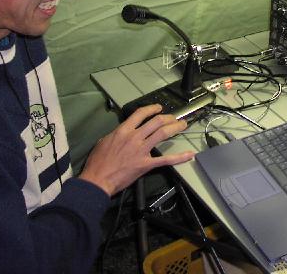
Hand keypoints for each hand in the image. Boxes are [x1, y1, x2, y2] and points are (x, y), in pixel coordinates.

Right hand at [78, 104, 194, 195]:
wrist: (98, 179)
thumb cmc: (98, 162)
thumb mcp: (103, 141)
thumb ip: (116, 134)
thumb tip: (123, 132)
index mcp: (123, 130)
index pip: (140, 114)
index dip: (151, 108)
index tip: (159, 108)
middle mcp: (135, 137)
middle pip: (156, 121)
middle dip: (168, 117)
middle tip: (175, 118)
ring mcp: (142, 150)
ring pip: (163, 134)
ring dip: (175, 128)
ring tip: (183, 125)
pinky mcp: (146, 164)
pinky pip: (166, 159)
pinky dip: (179, 157)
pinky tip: (189, 154)